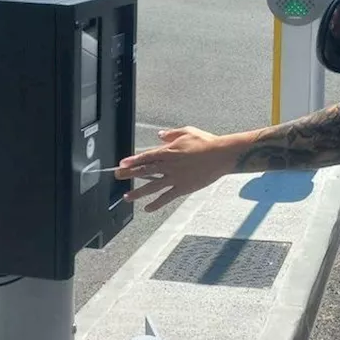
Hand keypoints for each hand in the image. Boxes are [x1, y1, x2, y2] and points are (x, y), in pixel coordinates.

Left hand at [114, 126, 235, 211]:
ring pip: (152, 186)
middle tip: (117, 177)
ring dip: (138, 192)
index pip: (146, 156)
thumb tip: (160, 135)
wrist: (221, 155)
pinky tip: (147, 208)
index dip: (133, 161)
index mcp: (169, 151)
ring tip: (127, 197)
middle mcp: (169, 165)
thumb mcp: (187, 131)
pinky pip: (167, 197)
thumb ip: (171, 134)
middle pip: (145, 170)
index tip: (122, 164)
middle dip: (129, 174)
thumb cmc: (206, 142)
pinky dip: (156, 203)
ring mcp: (175, 178)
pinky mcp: (183, 188)